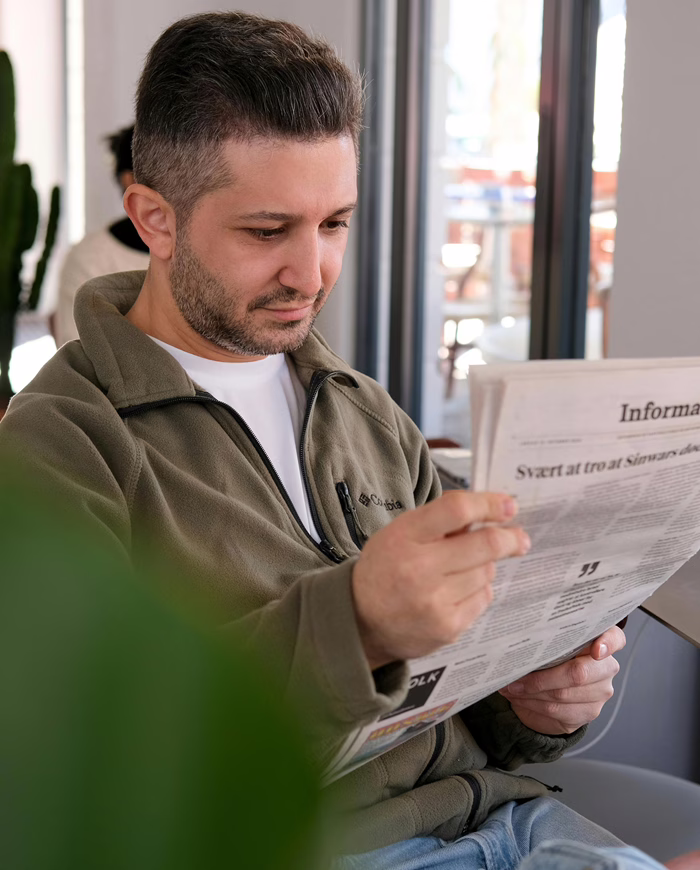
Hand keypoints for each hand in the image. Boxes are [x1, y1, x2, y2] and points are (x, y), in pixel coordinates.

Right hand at [352, 491, 530, 668]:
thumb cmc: (386, 568)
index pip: (457, 510)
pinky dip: (478, 590)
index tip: (509, 506)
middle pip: (485, 544)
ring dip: (484, 566)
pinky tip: (457, 591)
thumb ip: (439, 519)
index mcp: (405, 536)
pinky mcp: (448, 627)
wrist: (361, 621)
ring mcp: (435, 601)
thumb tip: (488, 510)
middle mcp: (420, 568)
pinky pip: (483, 598)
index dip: (489, 504)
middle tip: (520, 538)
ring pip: (486, 572)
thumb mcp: (400, 532)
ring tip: (460, 570)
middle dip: (510, 538)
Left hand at [498, 626, 625, 733]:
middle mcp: (607, 667)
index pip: (615, 638)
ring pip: (564, 694)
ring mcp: (601, 692)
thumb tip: (521, 639)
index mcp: (602, 642)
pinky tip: (519, 698)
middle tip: (516, 675)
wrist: (552, 689)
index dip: (607, 643)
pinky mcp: (589, 712)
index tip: (596, 649)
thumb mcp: (552, 644)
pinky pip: (558, 710)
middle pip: (580, 672)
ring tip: (511, 686)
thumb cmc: (551, 658)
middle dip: (542, 676)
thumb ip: (549, 639)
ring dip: (531, 692)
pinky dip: (533, 704)